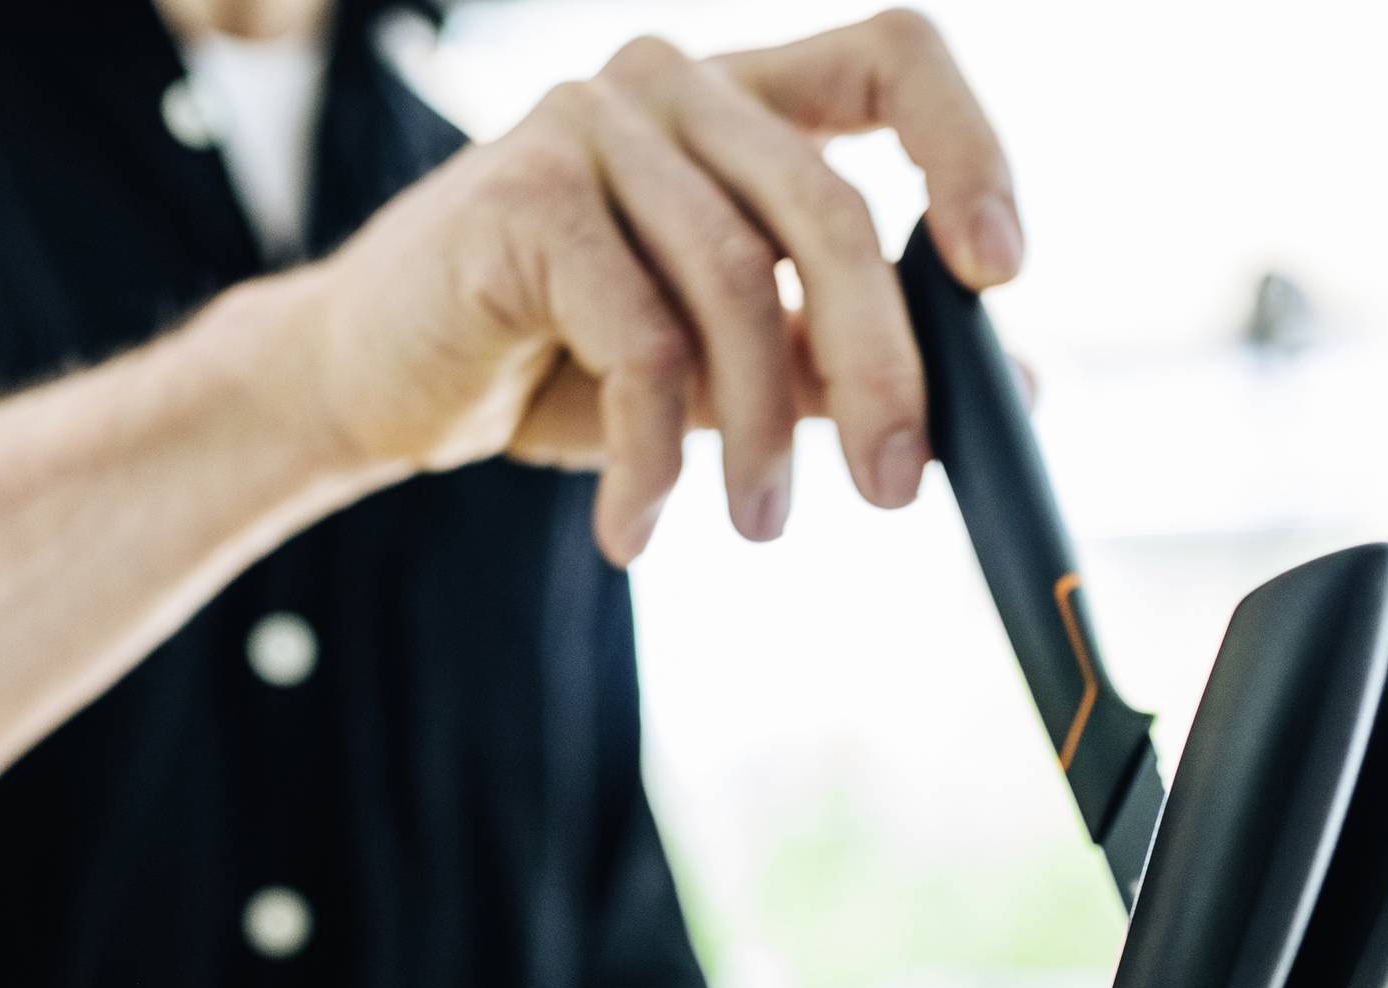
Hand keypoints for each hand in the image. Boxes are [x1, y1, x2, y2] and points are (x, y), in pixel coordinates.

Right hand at [289, 10, 1021, 564]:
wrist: (375, 383)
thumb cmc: (560, 362)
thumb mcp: (730, 366)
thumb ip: (847, 359)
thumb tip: (1012, 388)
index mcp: (746, 100)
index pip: (895, 60)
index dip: (968, 149)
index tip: (999, 275)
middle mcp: (675, 83)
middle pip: (830, 206)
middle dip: (884, 365)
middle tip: (897, 487)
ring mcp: (590, 123)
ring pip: (736, 281)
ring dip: (763, 433)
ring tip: (758, 525)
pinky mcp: (519, 195)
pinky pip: (637, 340)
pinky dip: (655, 454)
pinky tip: (636, 524)